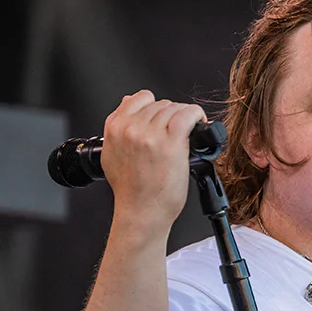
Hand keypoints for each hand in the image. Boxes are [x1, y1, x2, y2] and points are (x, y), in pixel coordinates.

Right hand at [101, 90, 206, 231]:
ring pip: (175, 108)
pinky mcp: (171, 143)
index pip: (139, 98)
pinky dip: (197, 116)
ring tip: (188, 132)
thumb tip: (127, 102)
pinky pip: (188, 115)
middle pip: (160, 104)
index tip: (163, 119)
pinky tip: (199, 124)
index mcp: (115, 128)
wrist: (141, 212)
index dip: (155, 107)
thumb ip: (118, 127)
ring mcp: (151, 134)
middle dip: (172, 116)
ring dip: (185, 118)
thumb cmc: (131, 190)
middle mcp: (131, 128)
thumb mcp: (113, 154)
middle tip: (178, 132)